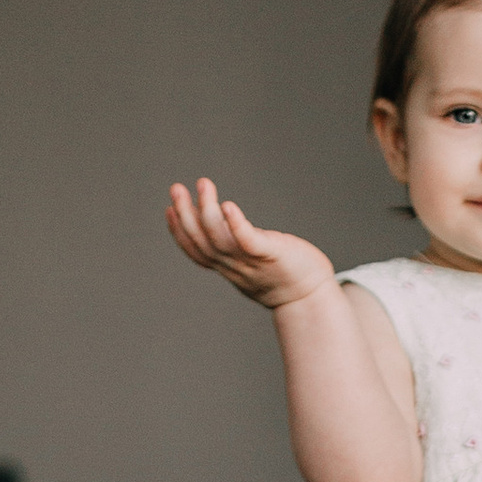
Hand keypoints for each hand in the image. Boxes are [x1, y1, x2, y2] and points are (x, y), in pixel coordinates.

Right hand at [168, 176, 336, 312]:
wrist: (311, 297)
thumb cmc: (286, 274)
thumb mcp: (253, 262)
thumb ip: (237, 248)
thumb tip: (225, 222)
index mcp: (228, 267)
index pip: (197, 252)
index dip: (179, 231)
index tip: (169, 209)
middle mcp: (234, 267)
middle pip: (202, 242)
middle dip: (185, 215)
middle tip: (176, 188)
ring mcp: (251, 262)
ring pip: (219, 239)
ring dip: (206, 211)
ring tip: (203, 184)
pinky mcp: (271, 256)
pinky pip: (248, 242)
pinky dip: (236, 225)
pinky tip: (228, 206)